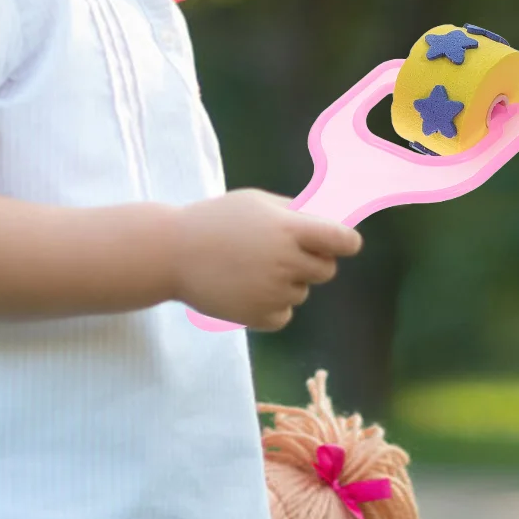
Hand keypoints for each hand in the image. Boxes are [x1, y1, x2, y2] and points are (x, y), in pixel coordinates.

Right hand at [173, 189, 362, 332]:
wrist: (173, 253)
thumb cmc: (218, 220)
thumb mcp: (258, 202)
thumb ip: (297, 211)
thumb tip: (334, 217)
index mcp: (290, 229)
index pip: (344, 241)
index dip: (346, 242)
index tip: (340, 242)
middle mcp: (286, 262)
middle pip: (327, 270)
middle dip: (314, 261)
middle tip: (285, 253)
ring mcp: (273, 292)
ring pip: (302, 291)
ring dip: (288, 282)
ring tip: (252, 268)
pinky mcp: (259, 317)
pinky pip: (284, 313)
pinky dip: (272, 305)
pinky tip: (247, 288)